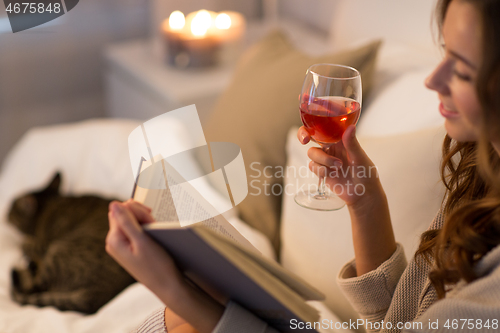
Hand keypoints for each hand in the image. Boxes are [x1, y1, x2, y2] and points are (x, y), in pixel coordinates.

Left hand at [106, 200, 224, 332]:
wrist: (166, 285)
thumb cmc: (157, 265)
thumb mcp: (142, 241)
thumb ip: (126, 222)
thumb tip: (113, 203)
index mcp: (114, 239)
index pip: (120, 210)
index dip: (137, 210)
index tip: (150, 218)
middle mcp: (114, 242)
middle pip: (123, 214)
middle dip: (140, 214)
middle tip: (153, 224)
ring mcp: (121, 245)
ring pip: (130, 221)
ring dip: (143, 221)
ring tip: (154, 232)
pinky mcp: (129, 248)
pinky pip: (133, 230)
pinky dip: (144, 228)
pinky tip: (153, 236)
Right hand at [297, 125, 381, 206]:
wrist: (363, 195)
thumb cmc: (366, 174)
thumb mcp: (360, 158)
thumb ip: (352, 143)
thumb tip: (350, 127)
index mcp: (341, 139)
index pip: (324, 127)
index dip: (313, 125)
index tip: (309, 129)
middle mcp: (331, 147)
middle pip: (311, 136)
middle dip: (304, 136)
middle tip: (305, 140)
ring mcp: (325, 159)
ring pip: (312, 153)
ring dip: (323, 160)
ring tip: (338, 167)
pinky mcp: (322, 171)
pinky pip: (313, 166)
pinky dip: (321, 170)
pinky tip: (332, 174)